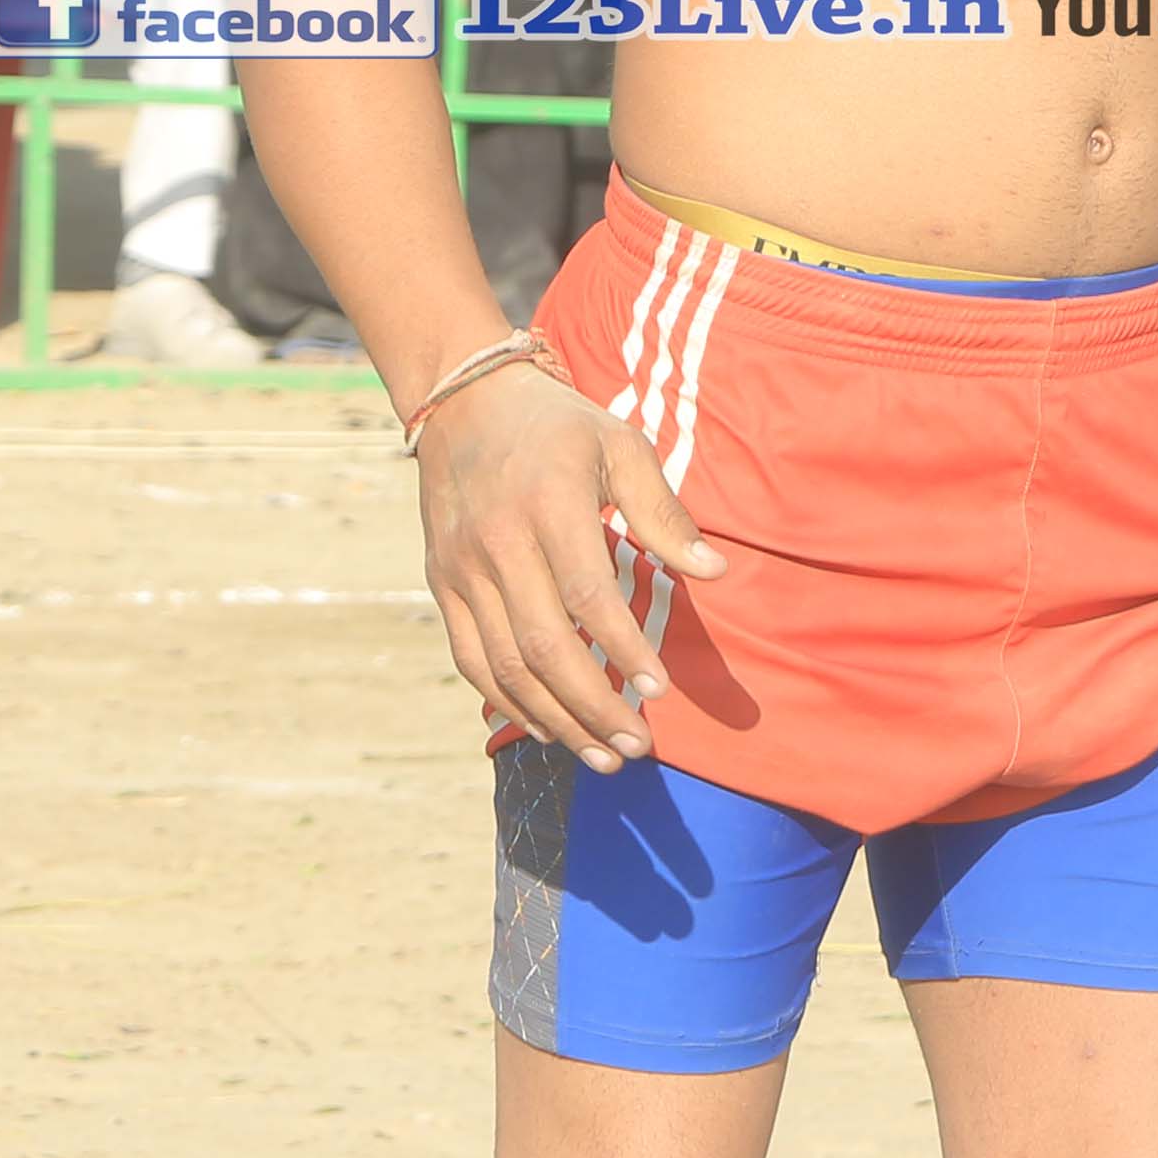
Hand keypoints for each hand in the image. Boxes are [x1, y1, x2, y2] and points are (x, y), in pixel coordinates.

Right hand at [414, 363, 719, 770]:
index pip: (587, 594)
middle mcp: (498, 541)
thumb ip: (664, 512)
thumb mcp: (621, 446)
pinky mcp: (443, 585)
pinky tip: (548, 727)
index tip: (659, 691)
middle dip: (594, 706)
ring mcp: (462, 568)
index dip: (623, 649)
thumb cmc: (559, 427)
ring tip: (603, 755)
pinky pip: (472, 660)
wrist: (463, 402)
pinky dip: (507, 703)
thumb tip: (715, 573)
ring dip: (556, 719)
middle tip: (636, 746)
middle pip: (544, 645)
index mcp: (549, 502)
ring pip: (506, 665)